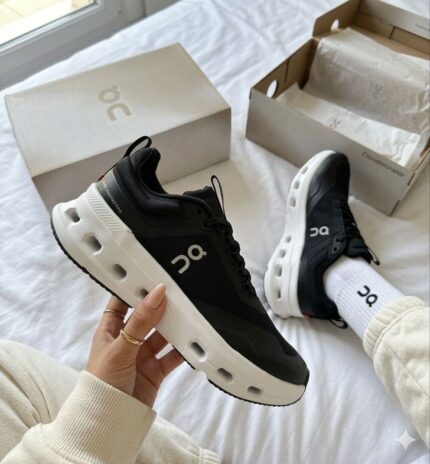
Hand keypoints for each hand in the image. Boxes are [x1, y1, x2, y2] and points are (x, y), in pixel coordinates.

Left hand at [87, 284, 182, 406]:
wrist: (109, 422)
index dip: (134, 288)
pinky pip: (172, 355)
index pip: (121, 302)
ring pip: (162, 334)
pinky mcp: (156, 370)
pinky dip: (183, 349)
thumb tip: (157, 292)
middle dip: (161, 305)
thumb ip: (140, 321)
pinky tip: (194, 340)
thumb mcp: (120, 348)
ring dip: (174, 326)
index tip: (151, 273)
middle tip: (178, 291)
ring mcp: (142, 355)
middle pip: (146, 316)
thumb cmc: (104, 381)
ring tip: (190, 312)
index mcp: (110, 330)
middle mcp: (127, 339)